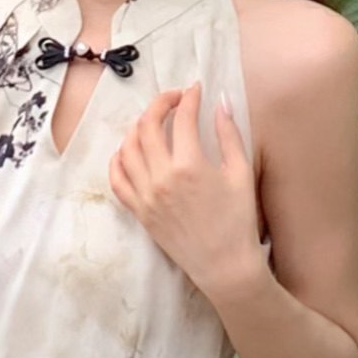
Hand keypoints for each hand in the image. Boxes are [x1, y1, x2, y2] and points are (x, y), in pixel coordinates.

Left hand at [108, 81, 265, 315]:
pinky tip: (130, 150)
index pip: (182, 118)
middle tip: (174, 100)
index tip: (196, 90)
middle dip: (160, 104)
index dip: (190, 98)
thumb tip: (220, 103)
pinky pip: (117, 180)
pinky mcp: (139, 212)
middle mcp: (161, 178)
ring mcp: (146, 196)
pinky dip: (118, 160)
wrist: (225, 266)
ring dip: (138, 128)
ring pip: (127, 149)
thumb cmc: (238, 222)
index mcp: (190, 166)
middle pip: (148, 126)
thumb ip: (229, 135)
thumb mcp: (240, 174)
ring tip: (154, 122)